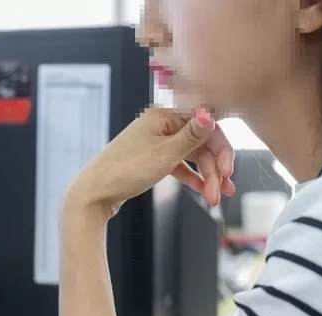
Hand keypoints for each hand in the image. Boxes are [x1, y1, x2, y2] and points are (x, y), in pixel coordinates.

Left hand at [66, 107, 233, 217]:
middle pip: (200, 142)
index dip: (220, 148)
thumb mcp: (164, 154)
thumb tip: (211, 113)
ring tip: (216, 197)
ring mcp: (155, 143)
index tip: (227, 170)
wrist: (94, 194)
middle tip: (222, 191)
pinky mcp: (151, 160)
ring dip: (206, 176)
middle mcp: (160, 126)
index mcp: (162, 116)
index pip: (204, 124)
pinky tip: (204, 191)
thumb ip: (191, 136)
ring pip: (191, 156)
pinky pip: (179, 165)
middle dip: (214, 168)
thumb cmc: (124, 172)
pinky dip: (192, 178)